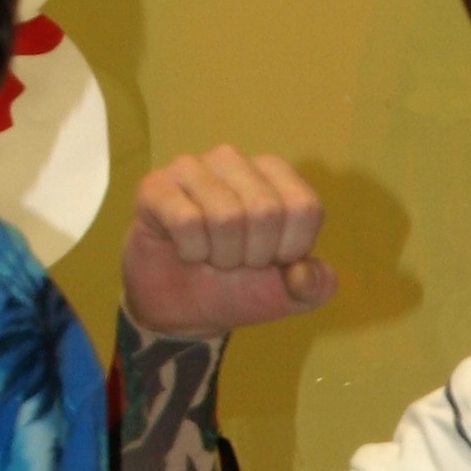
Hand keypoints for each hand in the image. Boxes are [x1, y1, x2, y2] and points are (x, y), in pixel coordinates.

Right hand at [120, 148, 338, 336]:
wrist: (183, 308)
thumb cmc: (238, 289)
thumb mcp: (289, 296)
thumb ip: (314, 286)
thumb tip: (304, 273)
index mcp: (275, 176)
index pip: (305, 207)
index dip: (292, 249)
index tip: (273, 260)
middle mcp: (234, 162)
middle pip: (266, 210)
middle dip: (254, 255)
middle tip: (236, 260)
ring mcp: (192, 167)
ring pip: (226, 216)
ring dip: (221, 256)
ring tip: (211, 255)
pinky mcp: (156, 185)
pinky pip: (187, 221)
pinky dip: (191, 251)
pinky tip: (185, 250)